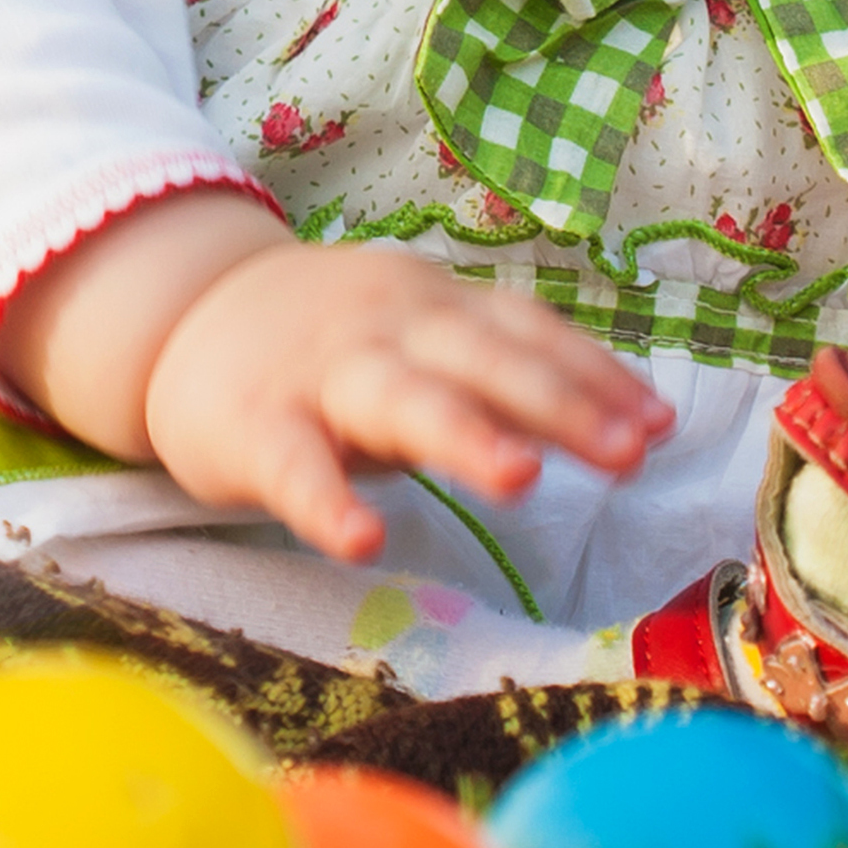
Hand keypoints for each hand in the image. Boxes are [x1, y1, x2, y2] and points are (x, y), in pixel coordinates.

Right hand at [0, 188, 669, 564]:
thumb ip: (510, 373)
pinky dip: (327, 501)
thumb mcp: (423, 336)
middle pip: (483, 359)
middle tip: (629, 451)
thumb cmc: (337, 345)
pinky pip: (294, 466)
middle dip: (559, 402)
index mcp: (437, 307)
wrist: (186, 315)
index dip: (594, 375)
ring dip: (462, 434)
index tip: (660, 427)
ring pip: (400, 399)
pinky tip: (362, 540)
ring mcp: (320, 374)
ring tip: (522, 479)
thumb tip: (639, 424)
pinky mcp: (255, 428)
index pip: (527, 332)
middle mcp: (389, 329)